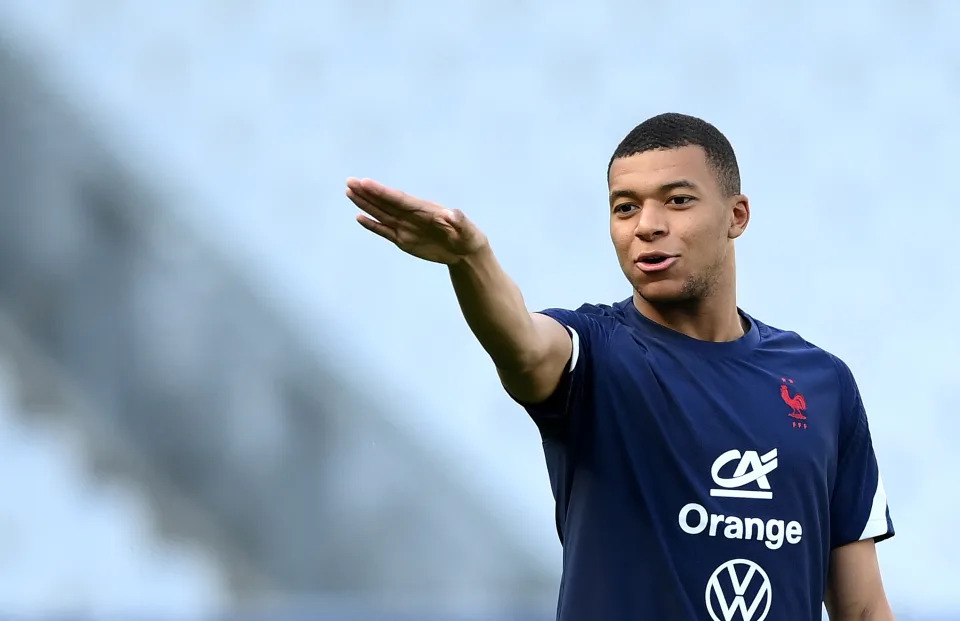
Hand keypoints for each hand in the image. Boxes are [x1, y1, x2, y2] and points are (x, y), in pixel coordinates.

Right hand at [346, 178, 488, 264]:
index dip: (381, 191)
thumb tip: (453, 214)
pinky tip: (360, 217)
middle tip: (349, 182)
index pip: (398, 199)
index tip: (365, 182)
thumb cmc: (468, 236)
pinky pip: (384, 230)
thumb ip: (459, 220)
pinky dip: (372, 225)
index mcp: (423, 209)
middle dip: (367, 193)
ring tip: (349, 193)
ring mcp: (405, 227)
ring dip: (365, 204)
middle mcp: (411, 215)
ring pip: (381, 214)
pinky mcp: (403, 240)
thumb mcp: (467, 229)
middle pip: (385, 202)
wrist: (464, 251)